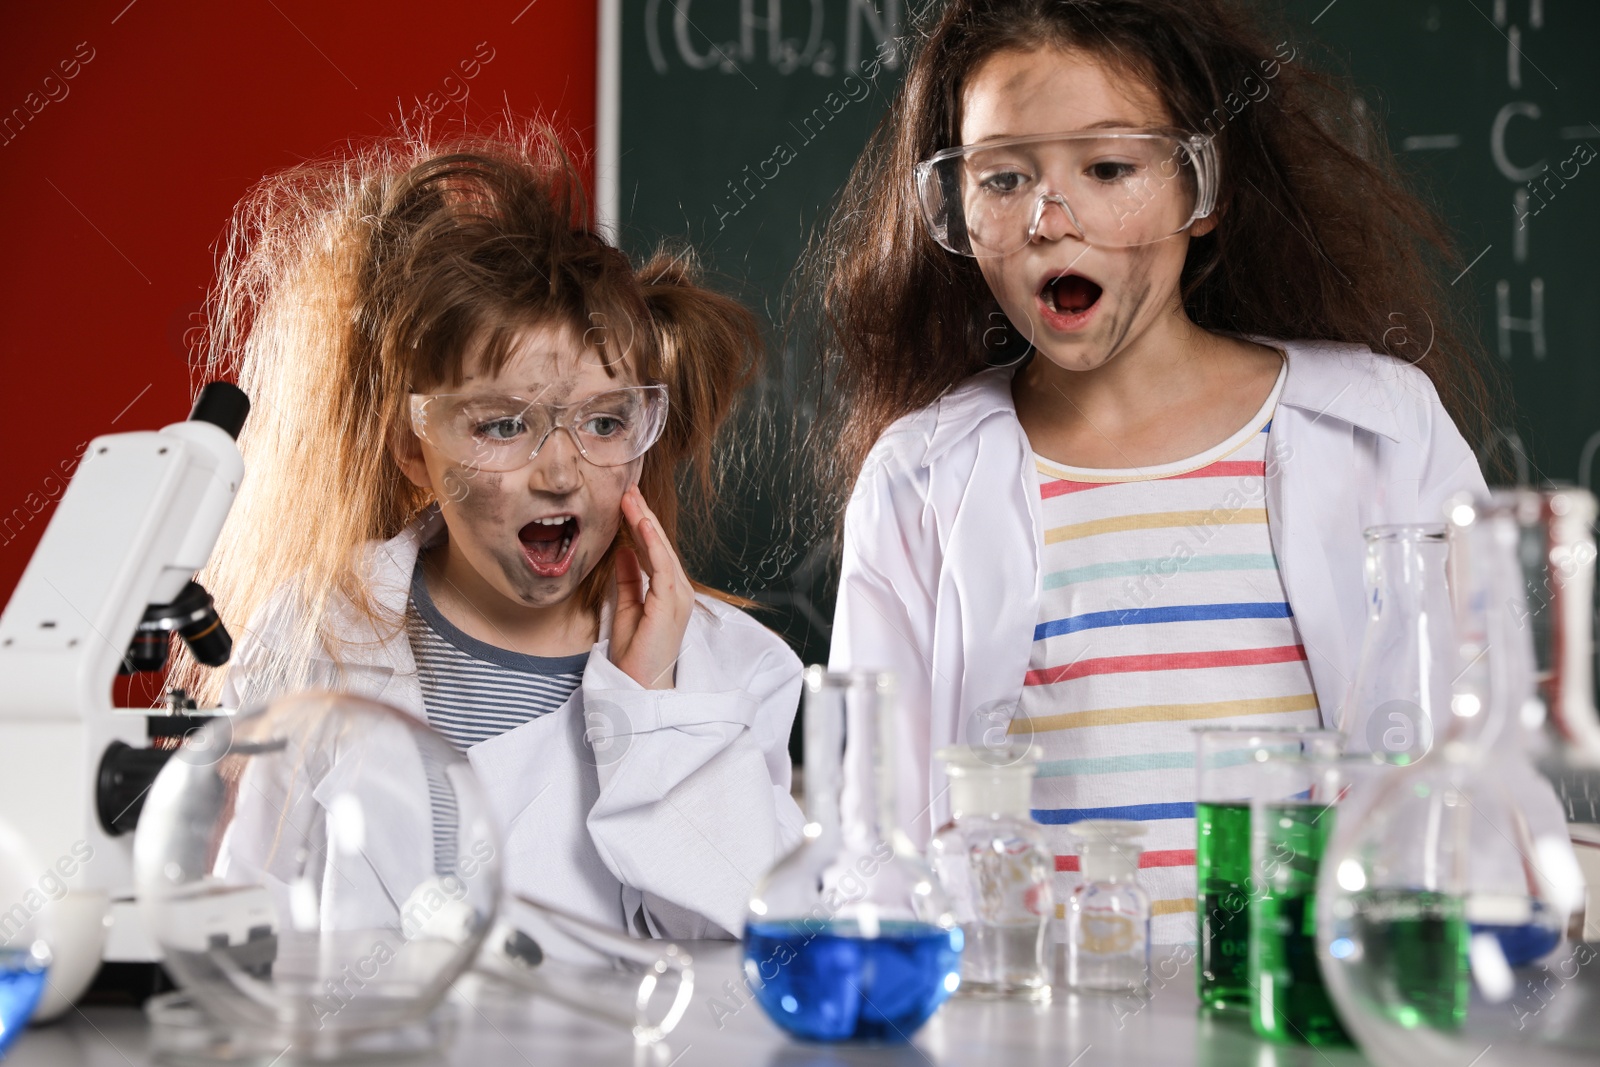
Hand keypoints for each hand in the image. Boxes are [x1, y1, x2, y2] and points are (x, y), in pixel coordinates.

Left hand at [610, 484, 693, 689]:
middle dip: (643, 515)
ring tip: (631, 498)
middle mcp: (677, 590)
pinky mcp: (670, 604)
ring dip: (646, 522)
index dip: (640, 524)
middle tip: (628, 488)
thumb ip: (627, 579)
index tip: (626, 501)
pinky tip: (641, 523)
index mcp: (667, 591)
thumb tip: (623, 550)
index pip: (654, 550)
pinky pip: (662, 567)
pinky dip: (653, 543)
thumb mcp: (626, 608)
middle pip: (660, 545)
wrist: (639, 688)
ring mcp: (677, 596)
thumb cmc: (635, 655)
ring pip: (662, 550)